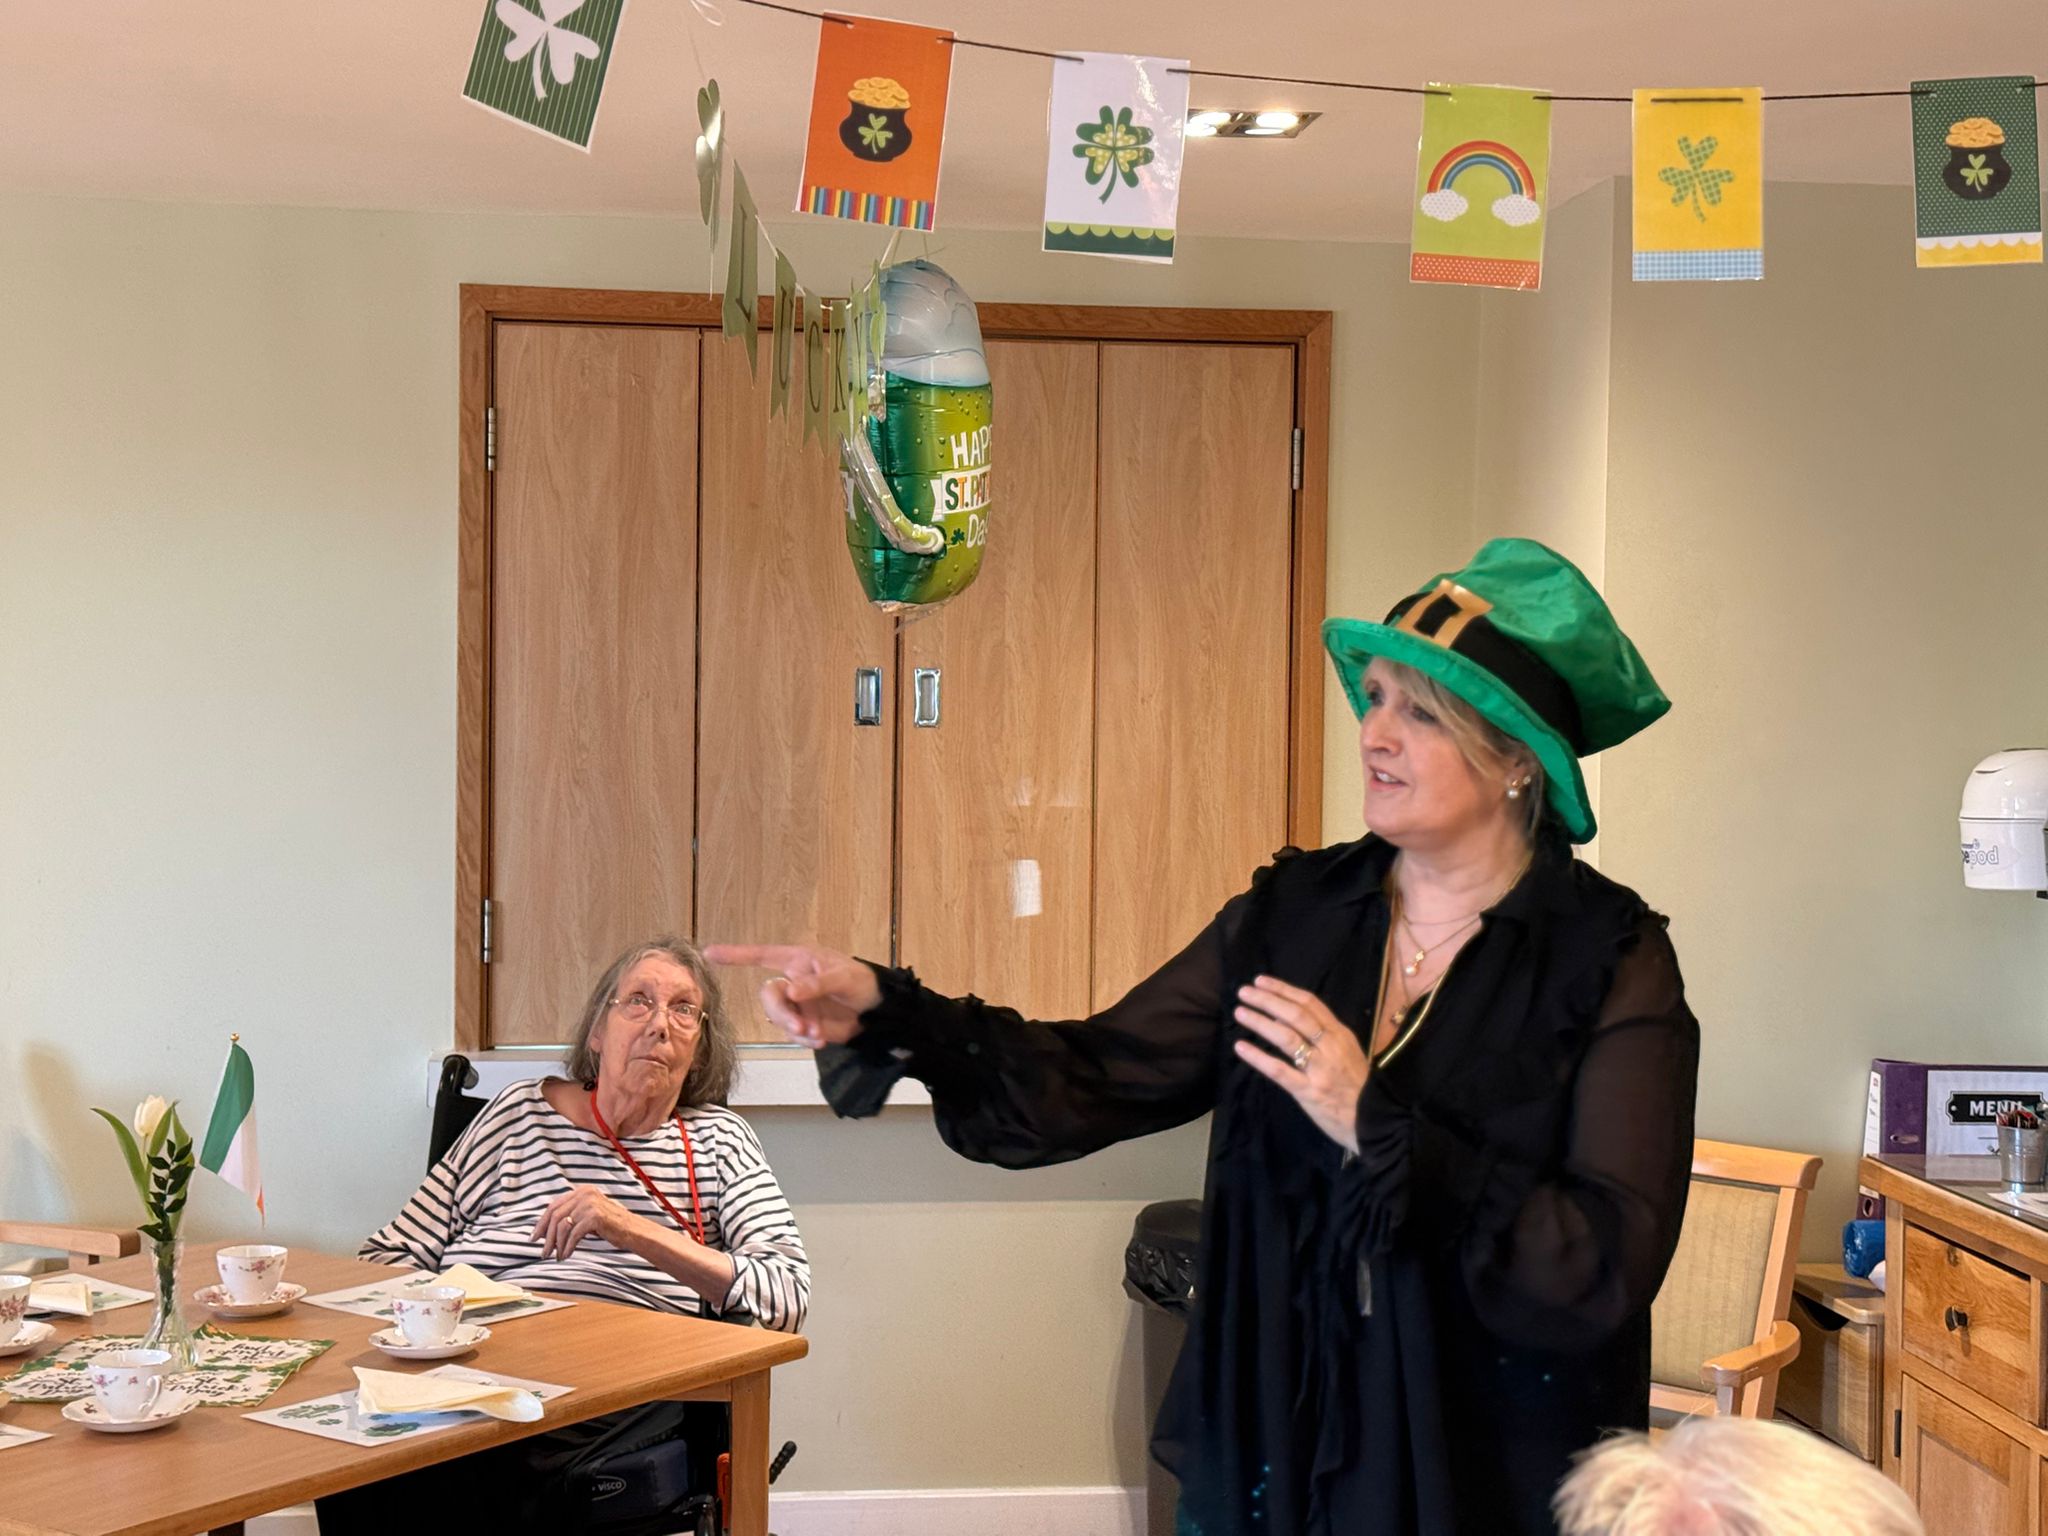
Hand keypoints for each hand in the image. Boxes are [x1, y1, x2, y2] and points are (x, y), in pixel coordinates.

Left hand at [532, 1185, 641, 1259]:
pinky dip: (567, 1247)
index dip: (541, 1223)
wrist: (632, 1230)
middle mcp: (584, 1193)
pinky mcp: (594, 1216)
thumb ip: (570, 1215)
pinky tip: (567, 1255)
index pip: (553, 1206)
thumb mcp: (587, 1215)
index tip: (534, 1237)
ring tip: (557, 1256)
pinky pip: (573, 1234)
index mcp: (581, 1191)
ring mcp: (589, 1203)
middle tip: (543, 1252)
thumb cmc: (610, 1225)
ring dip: (557, 1244)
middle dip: (547, 1236)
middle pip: (555, 1216)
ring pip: (562, 1226)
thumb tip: (545, 1231)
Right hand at [702, 943, 881, 1047]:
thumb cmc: (862, 982)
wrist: (878, 1012)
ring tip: (816, 1035)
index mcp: (799, 960)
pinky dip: (803, 1038)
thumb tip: (791, 990)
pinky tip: (819, 1040)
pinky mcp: (803, 1023)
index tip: (709, 953)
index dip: (736, 954)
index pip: (762, 955)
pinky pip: (791, 1032)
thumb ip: (817, 983)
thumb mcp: (843, 978)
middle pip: (768, 995)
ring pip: (778, 1016)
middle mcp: (792, 981)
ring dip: (793, 1027)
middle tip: (801, 1027)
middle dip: (782, 1012)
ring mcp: (797, 1004)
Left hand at [1232, 975, 1368, 1155]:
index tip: (1261, 981)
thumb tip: (1285, 1017)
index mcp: (1340, 1035)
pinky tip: (1241, 1047)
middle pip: (1296, 1015)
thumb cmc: (1360, 1088)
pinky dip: (1258, 1057)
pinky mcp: (1309, 1092)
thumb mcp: (1348, 1053)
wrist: (1376, 1123)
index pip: (1310, 1004)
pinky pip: (1280, 1071)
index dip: (1284, 990)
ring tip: (1240, 1012)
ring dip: (1260, 1021)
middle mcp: (1331, 1047)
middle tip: (1244, 992)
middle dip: (1268, 1000)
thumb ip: (1322, 1036)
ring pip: (1286, 1037)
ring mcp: (1320, 1069)